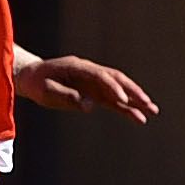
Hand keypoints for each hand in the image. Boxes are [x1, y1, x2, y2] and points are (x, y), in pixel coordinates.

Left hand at [14, 54, 156, 121]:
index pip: (101, 76)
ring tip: (152, 110)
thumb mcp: (46, 91)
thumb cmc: (37, 83)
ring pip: (119, 89)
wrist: (32, 78)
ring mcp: (94, 83)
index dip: (112, 88)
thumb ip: (66, 96)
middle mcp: (91, 72)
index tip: (122, 101)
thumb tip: (88, 106)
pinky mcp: (94, 93)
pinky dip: (126, 108)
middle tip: (148, 103)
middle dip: (133, 91)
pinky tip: (139, 117)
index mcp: (79, 67)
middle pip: (117, 79)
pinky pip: (113, 100)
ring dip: (136, 99)